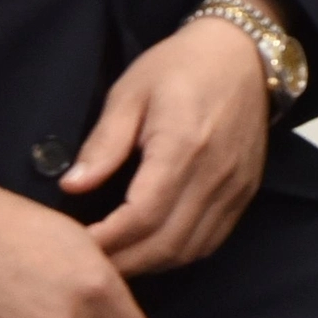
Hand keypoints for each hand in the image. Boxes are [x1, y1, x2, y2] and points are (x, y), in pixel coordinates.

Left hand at [67, 0, 277, 276]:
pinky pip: (210, 241)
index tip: (73, 248)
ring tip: (115, 261)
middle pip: (165, 244)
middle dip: (122, 262)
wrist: (243, 53)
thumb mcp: (129, 93)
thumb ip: (103, 143)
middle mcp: (214, 174)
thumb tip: (72, 188)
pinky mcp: (245, 192)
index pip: (141, 216)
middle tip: (86, 264)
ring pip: (189, 250)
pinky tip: (151, 249)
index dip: (105, 241)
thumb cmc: (179, 66)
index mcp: (183, 145)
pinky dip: (177, 255)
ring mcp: (235, 187)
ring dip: (149, 264)